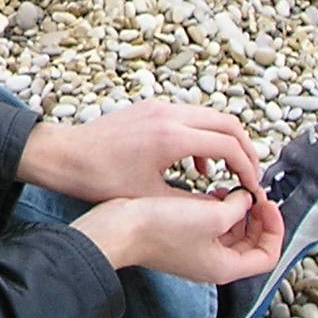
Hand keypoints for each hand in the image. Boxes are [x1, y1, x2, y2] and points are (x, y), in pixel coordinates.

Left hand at [17, 101, 265, 206]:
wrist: (64, 156)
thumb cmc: (101, 180)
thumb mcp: (151, 198)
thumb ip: (193, 203)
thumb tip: (224, 210)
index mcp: (172, 137)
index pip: (229, 146)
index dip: (248, 169)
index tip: (252, 189)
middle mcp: (169, 114)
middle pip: (228, 123)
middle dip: (245, 150)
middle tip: (249, 177)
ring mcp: (159, 107)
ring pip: (209, 117)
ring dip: (224, 142)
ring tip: (225, 173)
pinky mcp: (149, 108)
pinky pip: (189, 117)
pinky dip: (202, 137)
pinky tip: (194, 166)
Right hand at [71, 189, 285, 283]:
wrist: (117, 229)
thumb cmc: (161, 227)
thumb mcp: (211, 215)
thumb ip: (238, 207)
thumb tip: (246, 199)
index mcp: (225, 267)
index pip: (268, 255)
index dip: (274, 228)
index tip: (266, 202)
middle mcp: (212, 264)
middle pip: (250, 244)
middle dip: (256, 218)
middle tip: (253, 193)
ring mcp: (195, 252)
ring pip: (230, 233)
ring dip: (236, 212)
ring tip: (231, 190)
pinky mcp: (181, 240)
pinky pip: (209, 227)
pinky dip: (216, 210)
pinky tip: (209, 191)